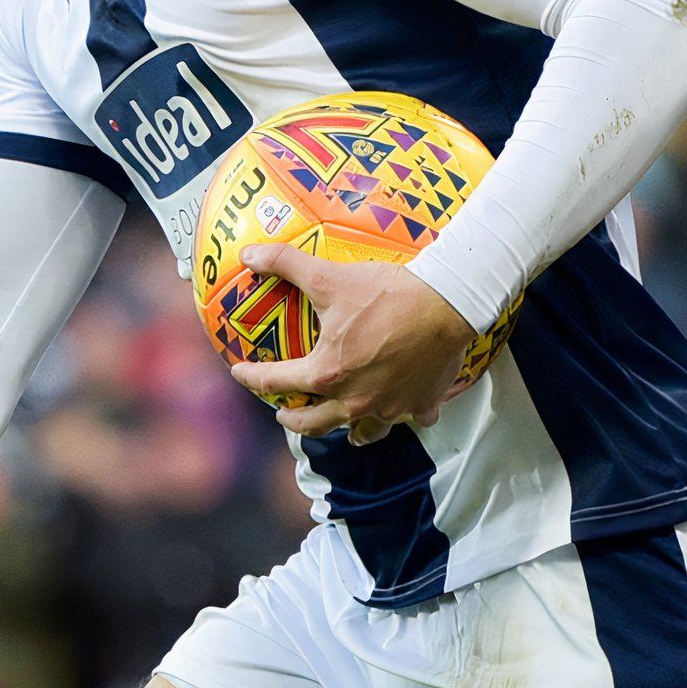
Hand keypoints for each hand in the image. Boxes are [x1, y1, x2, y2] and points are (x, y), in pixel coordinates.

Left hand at [226, 244, 478, 443]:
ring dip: (346, 431)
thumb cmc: (386, 293)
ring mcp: (389, 407)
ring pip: (362, 433)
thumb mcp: (328, 276)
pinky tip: (400, 409)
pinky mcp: (420, 404)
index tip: (241, 373)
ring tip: (343, 428)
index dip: (252, 377)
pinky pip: (409, 419)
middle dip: (294, 420)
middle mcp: (354, 400)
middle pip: (313, 424)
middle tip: (284, 412)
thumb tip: (249, 255)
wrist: (446, 304)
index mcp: (327, 373)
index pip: (276, 382)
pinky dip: (401, 416)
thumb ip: (285, 263)